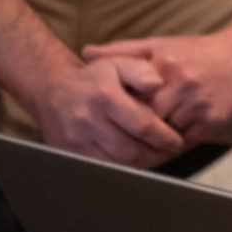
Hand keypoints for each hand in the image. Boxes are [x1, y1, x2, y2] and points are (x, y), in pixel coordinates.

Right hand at [30, 60, 183, 167]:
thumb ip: (141, 71)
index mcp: (105, 97)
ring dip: (143, 164)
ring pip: (119, 164)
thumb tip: (157, 84)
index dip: (164, 137)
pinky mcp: (71, 153)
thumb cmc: (94, 78)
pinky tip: (136, 160)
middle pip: (131, 150)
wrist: (53, 90)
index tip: (177, 141)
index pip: (142, 125)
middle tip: (171, 152)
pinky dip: (124, 168)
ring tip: (158, 156)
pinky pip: (104, 168)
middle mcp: (89, 120)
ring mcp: (77, 140)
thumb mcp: (118, 63)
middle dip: (157, 155)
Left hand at [81, 33, 231, 146]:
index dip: (116, 112)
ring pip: (164, 134)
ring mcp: (200, 105)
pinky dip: (173, 144)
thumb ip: (122, 50)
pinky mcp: (214, 121)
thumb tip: (86, 53)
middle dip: (133, 130)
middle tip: (115, 141)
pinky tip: (163, 143)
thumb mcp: (159, 44)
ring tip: (136, 146)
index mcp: (164, 66)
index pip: (130, 98)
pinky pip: (185, 141)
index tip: (104, 121)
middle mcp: (182, 85)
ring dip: (151, 141)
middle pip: (146, 119)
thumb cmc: (197, 51)